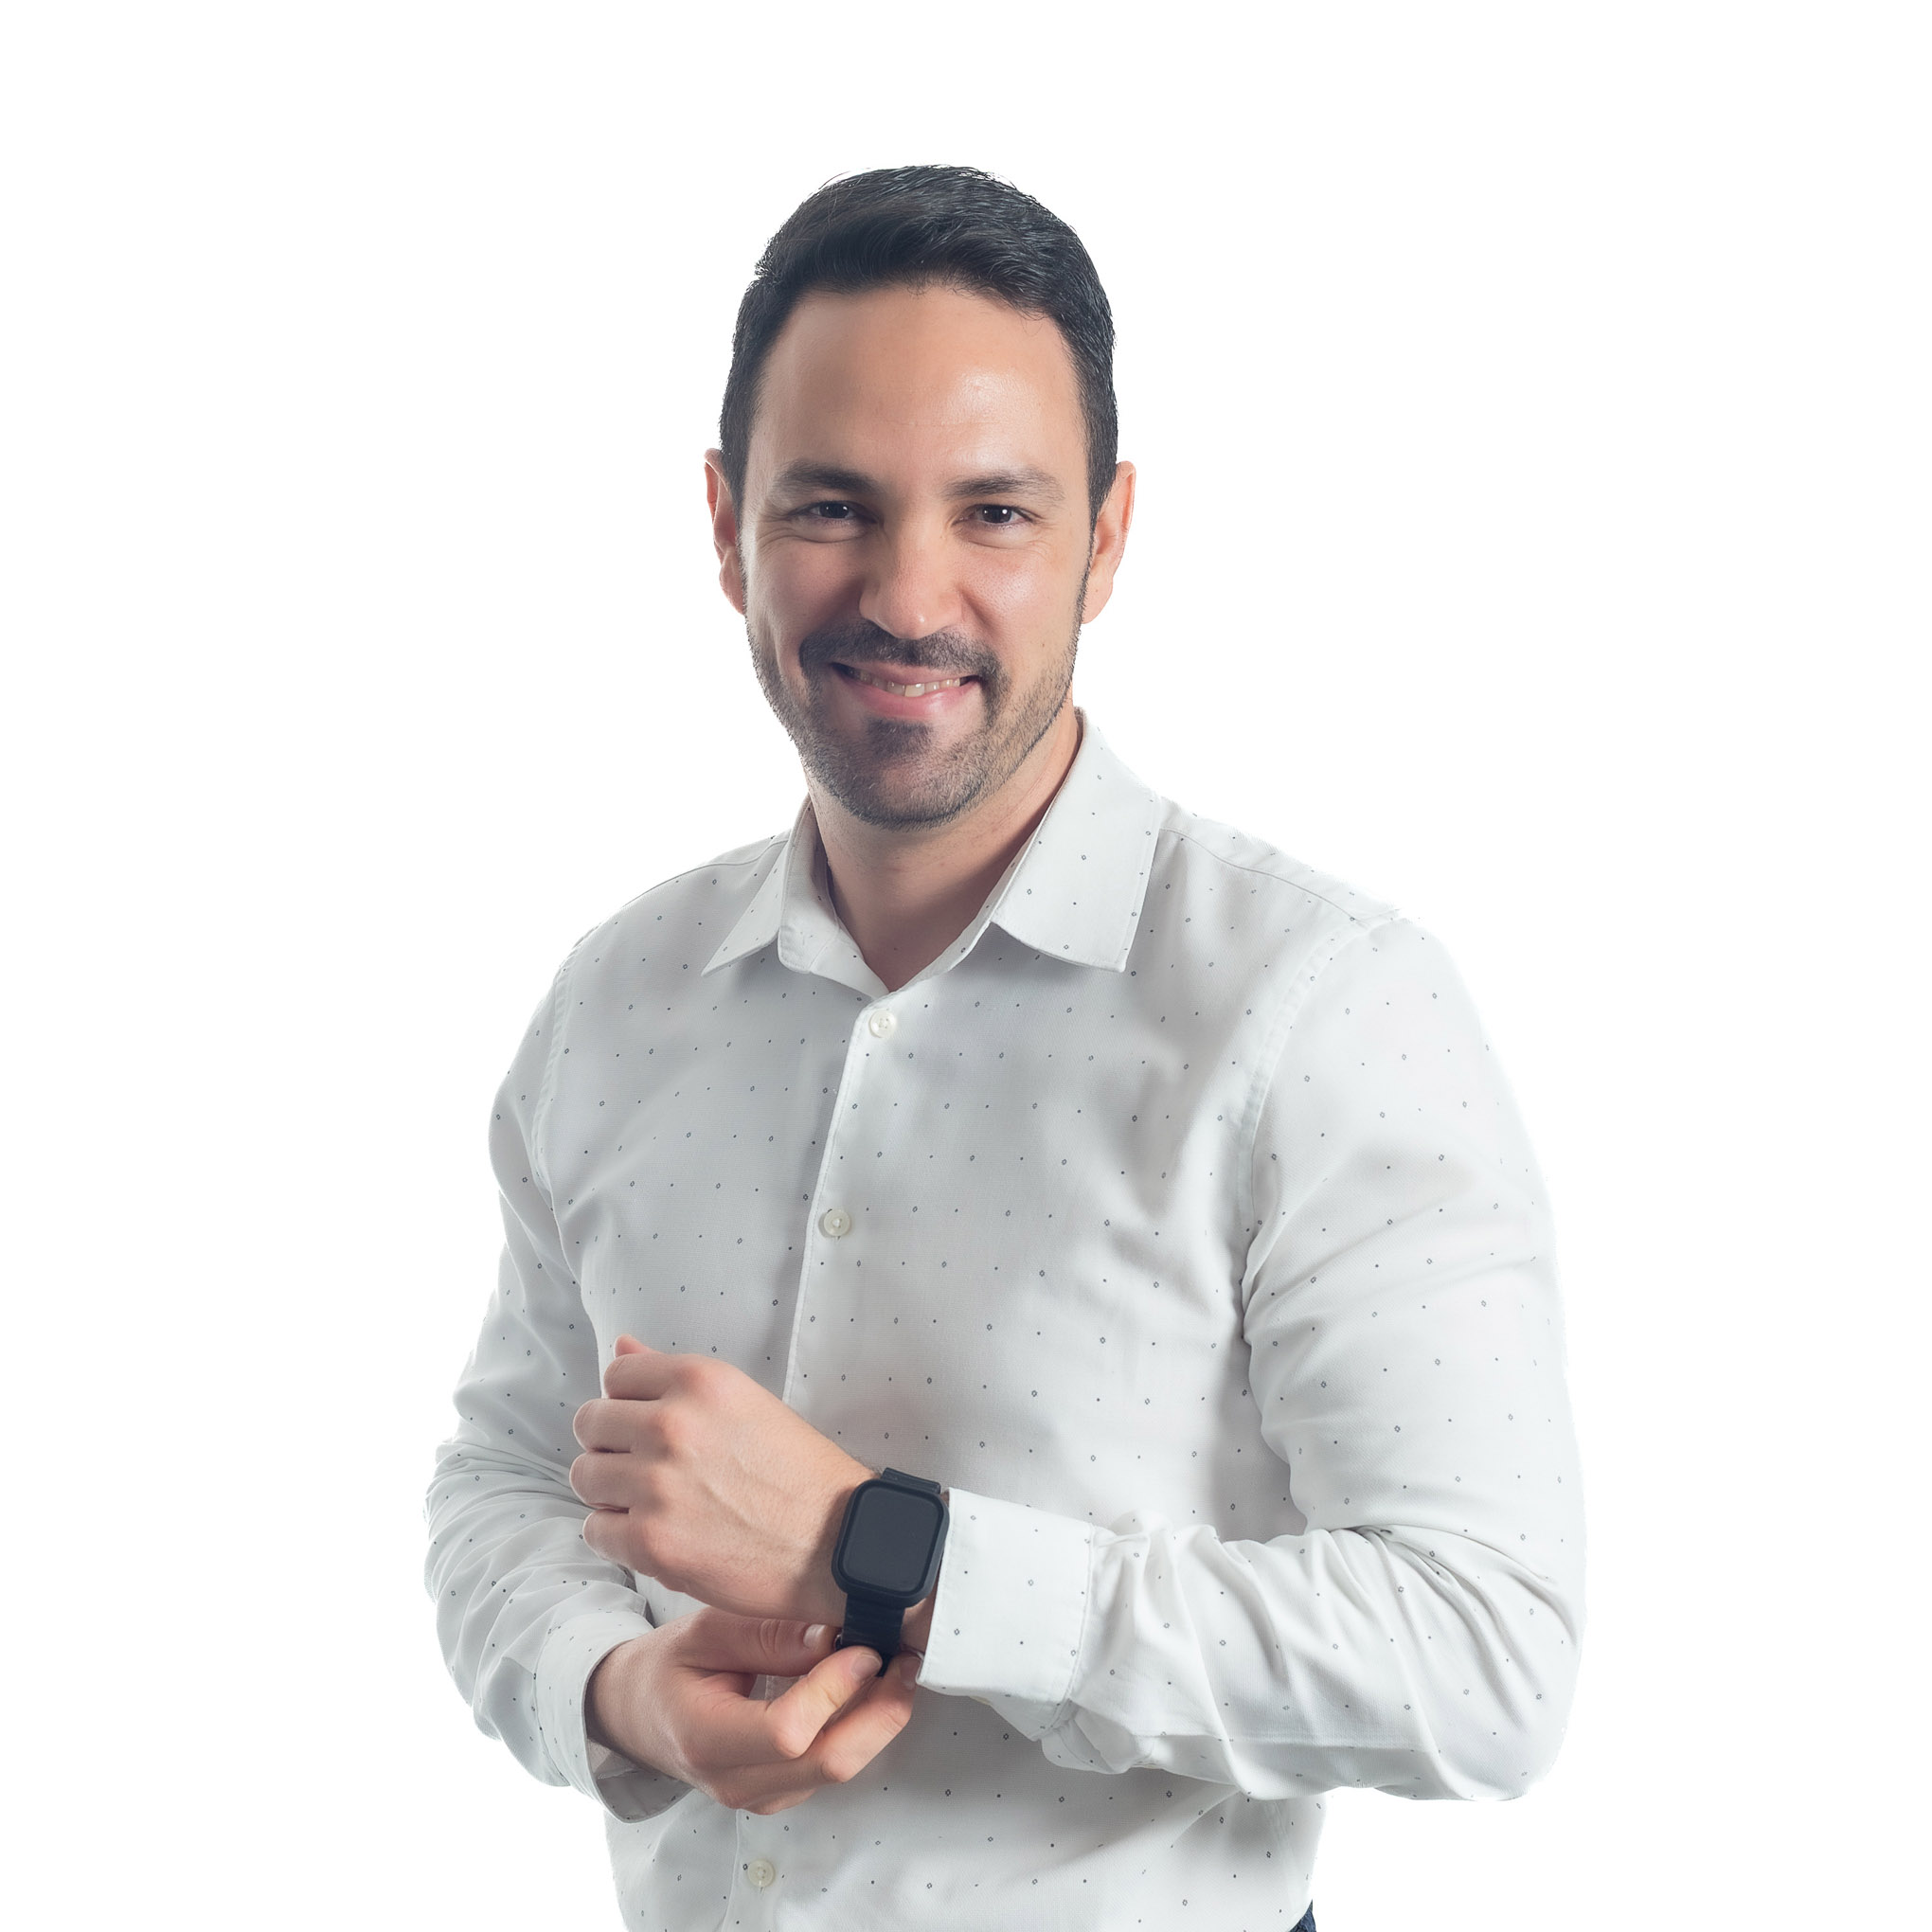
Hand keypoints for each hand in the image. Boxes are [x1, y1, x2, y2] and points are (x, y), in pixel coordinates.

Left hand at [571, 1336, 873, 1624]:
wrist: (838, 1544)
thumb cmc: (799, 1474)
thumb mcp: (743, 1403)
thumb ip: (673, 1377)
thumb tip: (621, 1345)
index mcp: (699, 1380)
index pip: (617, 1375)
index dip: (629, 1403)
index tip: (648, 1427)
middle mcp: (672, 1424)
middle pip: (591, 1423)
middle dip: (612, 1446)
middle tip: (647, 1470)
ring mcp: (657, 1484)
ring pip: (586, 1477)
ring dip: (611, 1492)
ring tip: (650, 1504)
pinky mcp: (651, 1542)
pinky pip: (596, 1531)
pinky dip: (618, 1538)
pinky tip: (656, 1536)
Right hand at [587, 1609, 918, 1814]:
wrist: (639, 1713)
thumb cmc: (669, 1667)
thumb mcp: (706, 1631)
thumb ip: (768, 1634)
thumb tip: (835, 1634)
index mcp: (705, 1738)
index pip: (787, 1731)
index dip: (834, 1689)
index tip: (863, 1645)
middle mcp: (735, 1782)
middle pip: (828, 1761)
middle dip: (879, 1709)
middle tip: (904, 1656)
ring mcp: (761, 1795)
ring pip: (839, 1768)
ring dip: (877, 1719)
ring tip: (896, 1663)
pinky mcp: (782, 1793)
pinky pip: (833, 1767)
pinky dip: (861, 1729)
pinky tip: (871, 1688)